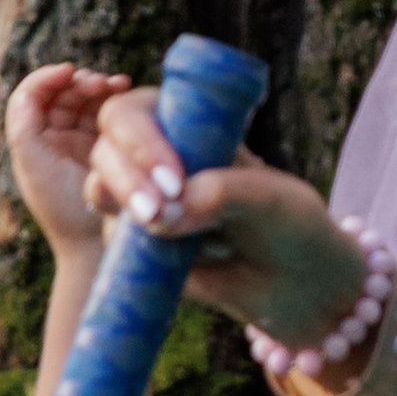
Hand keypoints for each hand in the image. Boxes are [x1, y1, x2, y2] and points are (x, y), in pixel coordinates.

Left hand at [6, 64, 132, 259]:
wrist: (97, 244)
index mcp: (31, 141)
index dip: (48, 78)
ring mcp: (82, 140)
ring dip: (100, 85)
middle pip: (63, 93)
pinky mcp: (108, 145)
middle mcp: (53, 137)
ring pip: (87, 98)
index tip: (69, 72)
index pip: (33, 96)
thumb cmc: (61, 208)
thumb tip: (30, 89)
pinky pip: (109, 112)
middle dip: (80, 81)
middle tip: (102, 83)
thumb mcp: (34, 165)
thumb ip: (23, 125)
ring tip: (118, 85)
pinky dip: (114, 98)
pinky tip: (125, 91)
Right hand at [87, 91, 369, 344]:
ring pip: (100, 194)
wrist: (296, 282)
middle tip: (155, 214)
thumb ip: (220, 195)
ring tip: (181, 237)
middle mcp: (153, 155)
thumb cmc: (289, 223)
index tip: (172, 182)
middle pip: (105, 150)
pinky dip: (148, 253)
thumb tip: (160, 216)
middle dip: (125, 181)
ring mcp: (140, 198)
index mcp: (183, 123)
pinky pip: (117, 244)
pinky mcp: (137, 243)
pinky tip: (196, 262)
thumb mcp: (270, 200)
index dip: (140, 142)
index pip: (133, 113)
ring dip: (130, 215)